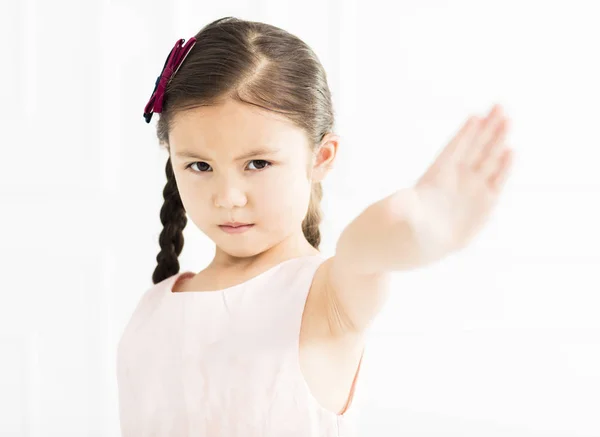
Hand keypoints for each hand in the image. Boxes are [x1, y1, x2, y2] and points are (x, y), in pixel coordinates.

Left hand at [411, 104, 514, 259]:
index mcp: (435, 175)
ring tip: (507, 119)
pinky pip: (497, 181)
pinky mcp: (486, 202)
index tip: (474, 116)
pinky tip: (511, 151)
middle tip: (499, 106)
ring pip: (488, 158)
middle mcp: (456, 177)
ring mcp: (472, 187)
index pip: (452, 150)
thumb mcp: (402, 217)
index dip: (463, 134)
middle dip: (486, 127)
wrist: (422, 243)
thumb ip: (401, 209)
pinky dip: (504, 167)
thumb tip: (391, 207)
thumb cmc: (408, 226)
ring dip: (498, 140)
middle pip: (473, 147)